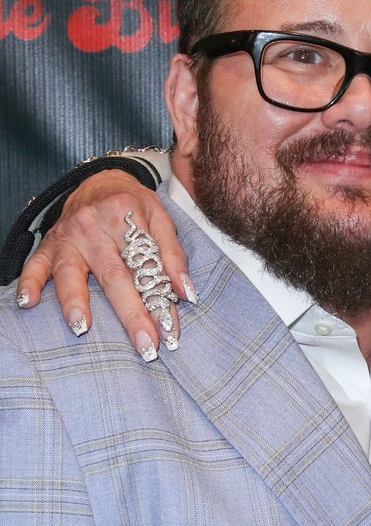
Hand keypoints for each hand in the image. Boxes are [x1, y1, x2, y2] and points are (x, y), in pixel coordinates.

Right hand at [17, 169, 192, 359]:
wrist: (100, 180)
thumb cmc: (134, 204)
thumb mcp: (161, 218)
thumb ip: (173, 255)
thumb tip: (186, 293)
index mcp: (127, 217)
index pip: (147, 265)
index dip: (160, 299)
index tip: (170, 330)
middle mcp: (95, 227)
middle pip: (115, 275)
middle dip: (131, 314)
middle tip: (145, 344)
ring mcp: (68, 237)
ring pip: (71, 272)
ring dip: (74, 301)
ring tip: (82, 327)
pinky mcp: (48, 245)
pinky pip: (34, 265)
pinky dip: (30, 283)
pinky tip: (28, 302)